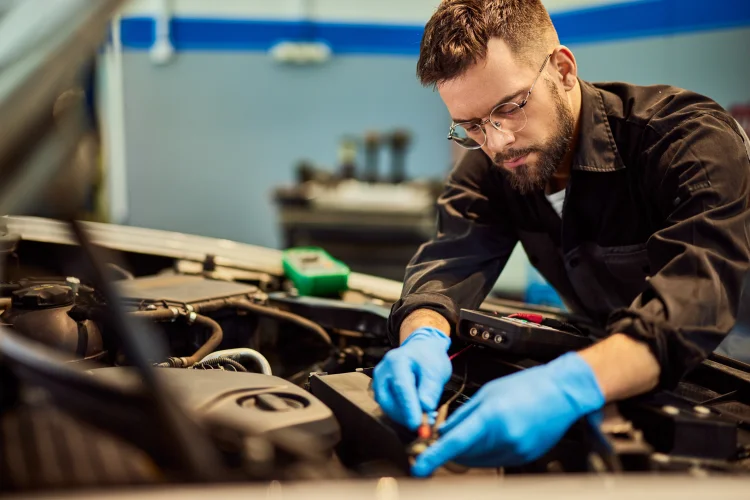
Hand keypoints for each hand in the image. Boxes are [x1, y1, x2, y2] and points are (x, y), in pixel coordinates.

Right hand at [372, 327, 450, 429]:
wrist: (421, 350)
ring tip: (426, 419)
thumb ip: (431, 388)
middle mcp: (382, 371)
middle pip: (388, 400)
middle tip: (425, 425)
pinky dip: (403, 414)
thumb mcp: (436, 370)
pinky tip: (418, 415)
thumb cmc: (428, 358)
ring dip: (405, 417)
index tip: (416, 424)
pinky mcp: (381, 391)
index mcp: (396, 361)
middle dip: (406, 415)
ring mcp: (379, 382)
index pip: (401, 387)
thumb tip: (425, 407)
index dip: (408, 407)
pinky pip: (389, 406)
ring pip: (387, 406)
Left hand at [412, 352, 604, 476]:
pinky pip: (495, 460)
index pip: (456, 442)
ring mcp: (516, 450)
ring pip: (479, 460)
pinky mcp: (525, 457)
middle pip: (465, 454)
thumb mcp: (489, 392)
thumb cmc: (527, 386)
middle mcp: (505, 437)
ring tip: (473, 431)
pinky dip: (485, 452)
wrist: (563, 392)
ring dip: (467, 451)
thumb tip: (444, 432)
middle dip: (450, 448)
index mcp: (492, 416)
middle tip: (443, 437)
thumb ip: (464, 414)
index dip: (435, 456)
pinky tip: (489, 437)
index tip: (420, 466)